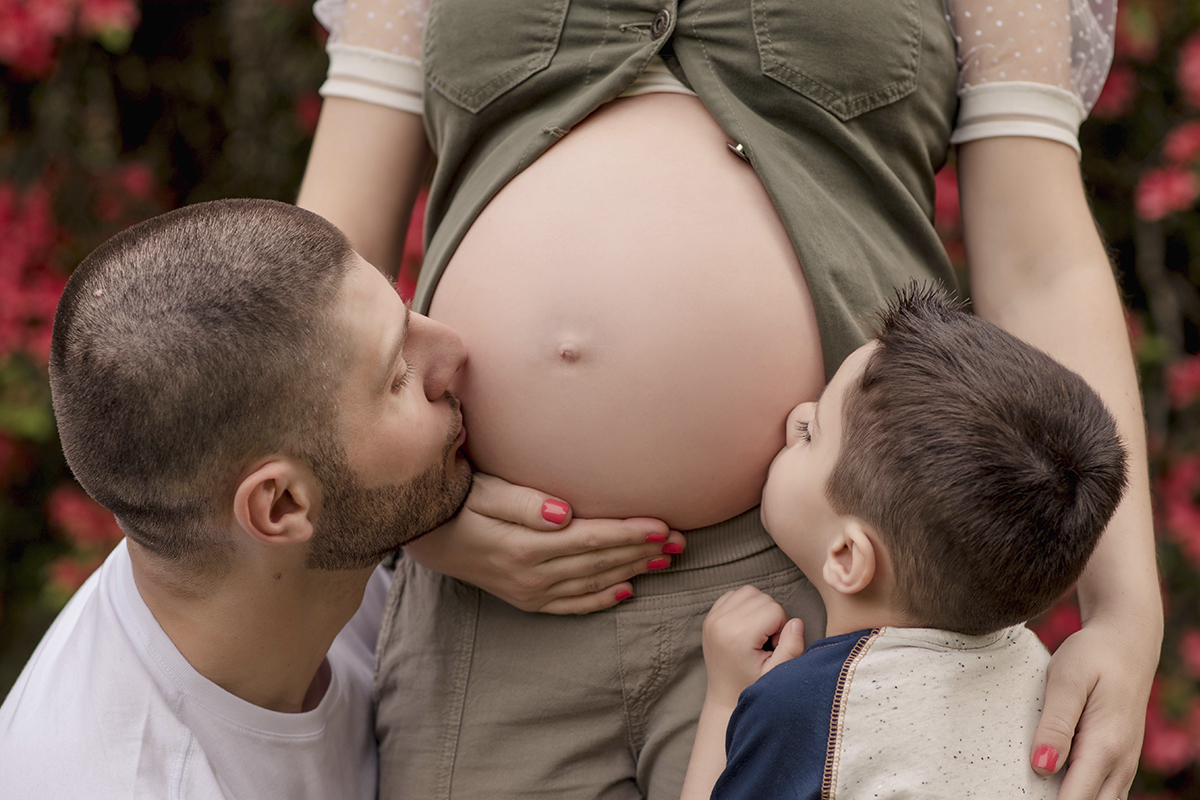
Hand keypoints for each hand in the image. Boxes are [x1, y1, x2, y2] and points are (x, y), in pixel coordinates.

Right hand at [402, 472, 683, 613]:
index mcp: (526, 545)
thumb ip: (524, 502)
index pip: (592, 538)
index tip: (663, 524)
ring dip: (632, 572)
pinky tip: (626, 592)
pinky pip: (571, 605)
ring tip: (666, 561)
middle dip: (643, 552)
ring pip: (592, 583)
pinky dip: (601, 600)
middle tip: (681, 541)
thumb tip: (564, 514)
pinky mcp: (524, 600)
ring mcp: (528, 591)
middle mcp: (532, 574)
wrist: (422, 533)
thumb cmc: (457, 499)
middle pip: (600, 562)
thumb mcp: (485, 491)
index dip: (630, 532)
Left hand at [702, 585, 805, 707]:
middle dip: (772, 617)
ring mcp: (712, 618)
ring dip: (760, 608)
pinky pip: (734, 594)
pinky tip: (747, 626)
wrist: (724, 696)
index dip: (782, 628)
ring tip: (757, 633)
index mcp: (737, 636)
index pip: (775, 610)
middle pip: (763, 598)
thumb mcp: (777, 672)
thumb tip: (796, 622)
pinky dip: (745, 605)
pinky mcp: (709, 616)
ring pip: (750, 592)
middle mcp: (721, 622)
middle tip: (766, 642)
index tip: (773, 648)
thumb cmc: (752, 686)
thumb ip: (792, 647)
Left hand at [1032, 611, 1159, 799]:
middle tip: (1019, 789)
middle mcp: (1120, 763)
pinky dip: (1080, 792)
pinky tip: (1052, 781)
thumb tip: (1042, 767)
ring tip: (1031, 785)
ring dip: (1068, 797)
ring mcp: (1123, 764)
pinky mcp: (1119, 759)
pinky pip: (1102, 791)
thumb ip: (1055, 724)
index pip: (1075, 799)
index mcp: (1104, 746)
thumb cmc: (1092, 656)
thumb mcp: (1066, 680)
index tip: (1018, 795)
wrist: (1127, 642)